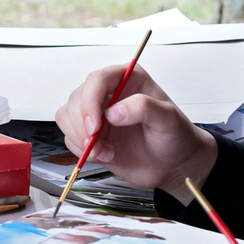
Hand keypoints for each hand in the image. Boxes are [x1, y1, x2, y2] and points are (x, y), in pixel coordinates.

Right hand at [53, 67, 217, 200]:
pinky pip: (70, 137)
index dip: (90, 101)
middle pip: (77, 98)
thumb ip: (144, 108)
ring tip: (105, 153)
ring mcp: (98, 114)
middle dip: (82, 124)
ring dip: (80, 138)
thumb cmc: (175, 137)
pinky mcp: (92, 134)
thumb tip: (114, 112)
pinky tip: (105, 156)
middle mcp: (108, 93)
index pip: (96, 80)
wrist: (174, 165)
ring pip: (67, 116)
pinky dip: (82, 150)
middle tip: (96, 144)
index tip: (94, 126)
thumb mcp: (168, 119)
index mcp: (127, 78)